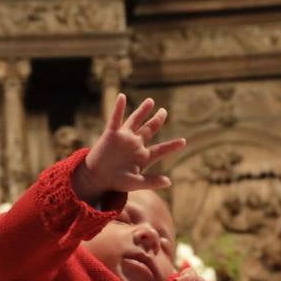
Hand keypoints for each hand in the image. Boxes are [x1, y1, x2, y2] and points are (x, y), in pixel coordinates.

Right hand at [72, 93, 186, 200]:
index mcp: (143, 156)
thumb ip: (152, 181)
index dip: (172, 146)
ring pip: (135, 120)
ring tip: (151, 101)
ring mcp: (124, 138)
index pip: (161, 149)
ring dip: (142, 110)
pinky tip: (122, 97)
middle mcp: (135, 144)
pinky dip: (118, 107)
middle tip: (164, 111)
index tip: (183, 142)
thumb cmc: (116, 182)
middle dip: (157, 120)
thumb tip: (169, 182)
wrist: (96, 178)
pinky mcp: (111, 134)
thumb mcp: (135, 183)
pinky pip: (116, 118)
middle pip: (149, 129)